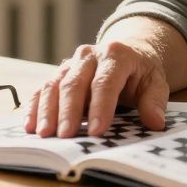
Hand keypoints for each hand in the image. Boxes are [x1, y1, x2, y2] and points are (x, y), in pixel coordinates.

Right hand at [23, 40, 168, 137]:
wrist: (127, 52)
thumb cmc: (140, 72)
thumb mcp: (155, 82)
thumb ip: (155, 101)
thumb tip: (155, 121)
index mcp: (116, 54)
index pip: (106, 81)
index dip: (101, 106)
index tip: (98, 130)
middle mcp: (90, 55)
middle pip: (75, 82)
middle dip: (69, 111)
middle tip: (65, 136)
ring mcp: (71, 62)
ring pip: (55, 84)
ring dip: (47, 110)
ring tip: (44, 133)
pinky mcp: (59, 72)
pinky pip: (43, 88)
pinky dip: (34, 106)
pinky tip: (31, 125)